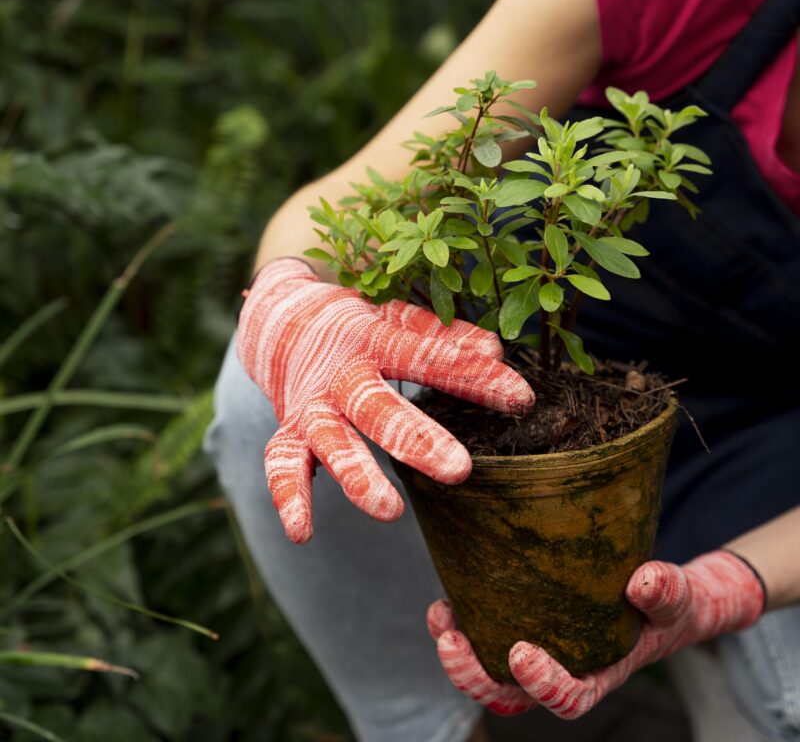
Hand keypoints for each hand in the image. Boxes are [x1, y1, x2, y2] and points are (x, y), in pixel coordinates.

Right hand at [237, 258, 534, 543]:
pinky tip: (303, 533)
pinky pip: (282, 465)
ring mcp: (311, 406)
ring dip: (357, 475)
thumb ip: (443, 336)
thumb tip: (496, 350)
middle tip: (459, 471)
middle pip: (377, 408)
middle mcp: (340, 376)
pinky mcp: (289, 432)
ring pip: (331, 442)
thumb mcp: (398, 319)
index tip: (521, 399)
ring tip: (390, 511)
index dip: (474, 377)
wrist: (282, 322)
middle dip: (415, 439)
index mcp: (374, 340)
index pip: (427, 358)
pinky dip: (289, 497)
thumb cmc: (358, 327)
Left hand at [427, 549, 764, 718]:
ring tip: (439, 618)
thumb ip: (666, 592)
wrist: (652, 597)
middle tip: (450, 643)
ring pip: (488, 674)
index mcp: (598, 676)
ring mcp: (536, 655)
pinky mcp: (518, 628)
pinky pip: (484, 639)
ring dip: (457, 655)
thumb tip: (643, 581)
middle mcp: (560, 672)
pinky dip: (461, 625)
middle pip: (511, 696)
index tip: (521, 654)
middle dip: (475, 677)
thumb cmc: (664, 605)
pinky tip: (445, 602)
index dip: (542, 685)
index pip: (568, 699)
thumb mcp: (676, 598)